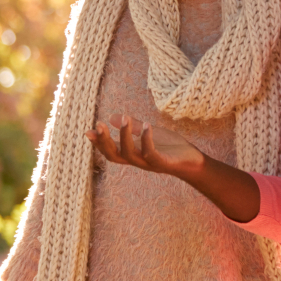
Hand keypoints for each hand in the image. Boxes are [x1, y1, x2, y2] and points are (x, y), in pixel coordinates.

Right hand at [86, 114, 204, 177]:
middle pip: (114, 155)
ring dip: (125, 136)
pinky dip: (147, 139)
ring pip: (130, 154)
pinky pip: (151, 153)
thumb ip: (131, 126)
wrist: (193, 162)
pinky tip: (146, 125)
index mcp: (132, 154)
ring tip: (123, 118)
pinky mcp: (162, 163)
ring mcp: (148, 163)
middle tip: (98, 125)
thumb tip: (112, 116)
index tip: (88, 131)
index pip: (110, 151)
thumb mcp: (147, 134)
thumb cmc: (169, 149)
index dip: (98, 143)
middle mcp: (137, 161)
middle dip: (104, 141)